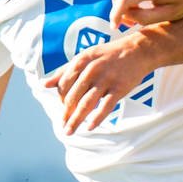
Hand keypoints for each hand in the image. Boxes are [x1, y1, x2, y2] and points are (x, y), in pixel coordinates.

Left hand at [48, 30, 162, 133]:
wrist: (137, 50)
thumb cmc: (109, 55)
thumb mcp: (85, 57)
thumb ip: (65, 70)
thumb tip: (45, 84)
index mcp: (81, 60)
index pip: (64, 84)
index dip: (61, 98)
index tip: (64, 108)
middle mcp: (92, 70)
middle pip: (73, 96)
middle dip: (66, 113)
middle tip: (64, 126)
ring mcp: (106, 79)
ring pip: (87, 103)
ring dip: (76, 120)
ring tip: (69, 132)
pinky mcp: (120, 88)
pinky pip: (106, 106)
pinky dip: (97, 118)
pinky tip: (90, 127)